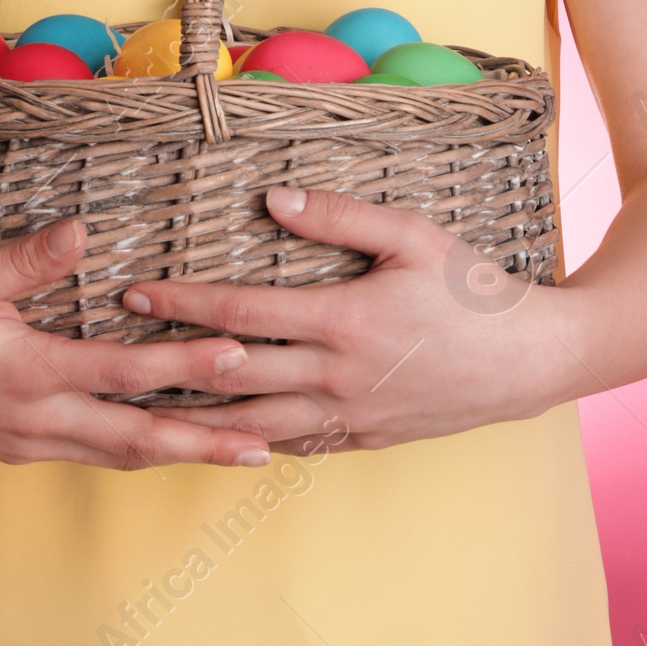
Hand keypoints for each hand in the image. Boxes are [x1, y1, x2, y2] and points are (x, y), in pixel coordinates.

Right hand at [0, 217, 272, 470]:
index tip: (239, 355)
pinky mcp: (25, 449)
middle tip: (268, 443)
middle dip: (206, 440)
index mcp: (29, 373)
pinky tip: (170, 446)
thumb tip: (82, 230)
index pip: (123, 372)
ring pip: (122, 455)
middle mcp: (39, 419)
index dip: (184, 365)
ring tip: (240, 452)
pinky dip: (142, 454)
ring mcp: (33, 442)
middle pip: (137, 437)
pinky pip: (97, 456)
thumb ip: (23, 259)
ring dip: (183, 454)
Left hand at [127, 186, 588, 452]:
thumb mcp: (413, 235)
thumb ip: (342, 217)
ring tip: (147, 403)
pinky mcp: (365, 438)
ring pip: (254, 427)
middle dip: (168, 363)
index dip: (181, 303)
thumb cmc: (473, 289)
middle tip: (115, 353)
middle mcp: (336, 377)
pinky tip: (223, 432)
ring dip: (197, 415)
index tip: (135, 291)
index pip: (240, 314)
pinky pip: (294, 445)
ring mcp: (350, 416)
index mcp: (342, 321)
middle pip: (232, 376)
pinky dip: (251, 441)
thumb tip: (276, 200)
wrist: (531, 360)